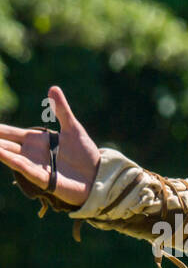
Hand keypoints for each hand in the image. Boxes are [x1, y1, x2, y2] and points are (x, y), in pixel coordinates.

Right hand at [0, 85, 100, 207]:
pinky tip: (1, 153)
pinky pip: (25, 169)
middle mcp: (31, 153)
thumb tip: (53, 88)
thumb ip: (62, 110)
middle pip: (5, 144)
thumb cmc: (85, 154)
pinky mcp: (45, 179)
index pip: (9, 132)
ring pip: (10, 156)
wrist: (98, 176)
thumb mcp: (73, 129)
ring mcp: (36, 166)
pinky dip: (13, 161)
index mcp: (35, 140)